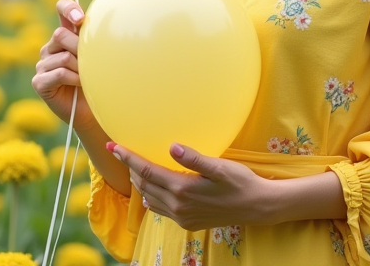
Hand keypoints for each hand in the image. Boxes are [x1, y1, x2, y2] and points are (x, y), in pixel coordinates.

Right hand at [31, 0, 98, 133]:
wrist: (95, 110)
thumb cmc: (99, 80)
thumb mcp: (97, 55)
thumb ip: (93, 38)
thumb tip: (96, 20)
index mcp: (65, 35)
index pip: (62, 9)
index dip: (68, 8)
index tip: (80, 18)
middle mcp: (51, 47)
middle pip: (61, 34)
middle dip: (80, 48)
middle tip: (92, 62)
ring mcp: (42, 65)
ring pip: (63, 56)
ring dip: (80, 67)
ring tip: (88, 77)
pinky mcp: (39, 81)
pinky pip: (59, 72)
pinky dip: (74, 78)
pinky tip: (81, 84)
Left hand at [113, 141, 273, 229]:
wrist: (257, 207)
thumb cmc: (240, 182)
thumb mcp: (219, 166)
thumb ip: (193, 157)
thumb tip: (171, 146)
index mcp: (182, 189)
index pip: (146, 172)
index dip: (128, 158)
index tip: (113, 147)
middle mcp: (178, 206)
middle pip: (144, 186)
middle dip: (130, 169)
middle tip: (121, 153)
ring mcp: (182, 217)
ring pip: (151, 199)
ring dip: (140, 184)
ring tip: (133, 168)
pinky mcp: (188, 223)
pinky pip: (162, 211)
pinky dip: (152, 199)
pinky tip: (152, 193)